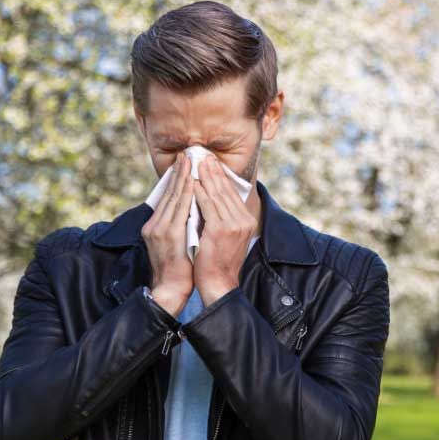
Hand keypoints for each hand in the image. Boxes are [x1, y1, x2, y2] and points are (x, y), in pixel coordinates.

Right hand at [141, 153, 193, 317]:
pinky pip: (179, 209)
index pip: (167, 197)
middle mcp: (154, 224)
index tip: (184, 162)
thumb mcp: (175, 242)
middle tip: (187, 153)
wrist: (170, 289)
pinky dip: (186, 194)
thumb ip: (179, 225)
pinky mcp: (168, 235)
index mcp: (155, 225)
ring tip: (189, 160)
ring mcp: (160, 229)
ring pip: (173, 197)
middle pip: (168, 193)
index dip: (176, 179)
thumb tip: (190, 210)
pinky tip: (192, 182)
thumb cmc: (177, 268)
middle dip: (179, 172)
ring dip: (182, 177)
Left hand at [193, 154, 257, 305]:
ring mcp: (234, 224)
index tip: (211, 162)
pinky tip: (192, 182)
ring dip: (205, 176)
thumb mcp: (226, 237)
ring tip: (196, 162)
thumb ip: (223, 218)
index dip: (220, 176)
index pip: (231, 193)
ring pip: (217, 194)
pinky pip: (208, 205)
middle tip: (203, 155)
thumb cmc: (218, 262)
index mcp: (246, 221)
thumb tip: (210, 200)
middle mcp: (243, 220)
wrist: (218, 284)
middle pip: (225, 190)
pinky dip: (199, 192)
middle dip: (213, 171)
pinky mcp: (221, 229)